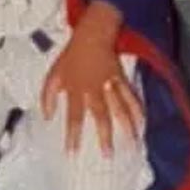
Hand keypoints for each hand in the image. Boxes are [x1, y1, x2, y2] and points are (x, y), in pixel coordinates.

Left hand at [40, 1, 143, 156]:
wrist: (92, 34)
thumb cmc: (71, 55)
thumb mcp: (54, 73)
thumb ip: (48, 96)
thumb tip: (47, 117)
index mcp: (76, 89)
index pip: (74, 116)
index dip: (73, 134)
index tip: (73, 153)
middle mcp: (94, 89)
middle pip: (101, 115)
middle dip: (105, 136)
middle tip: (108, 155)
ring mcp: (110, 83)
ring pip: (119, 107)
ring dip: (127, 126)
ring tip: (133, 143)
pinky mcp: (121, 78)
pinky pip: (130, 95)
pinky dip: (137, 108)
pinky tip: (143, 121)